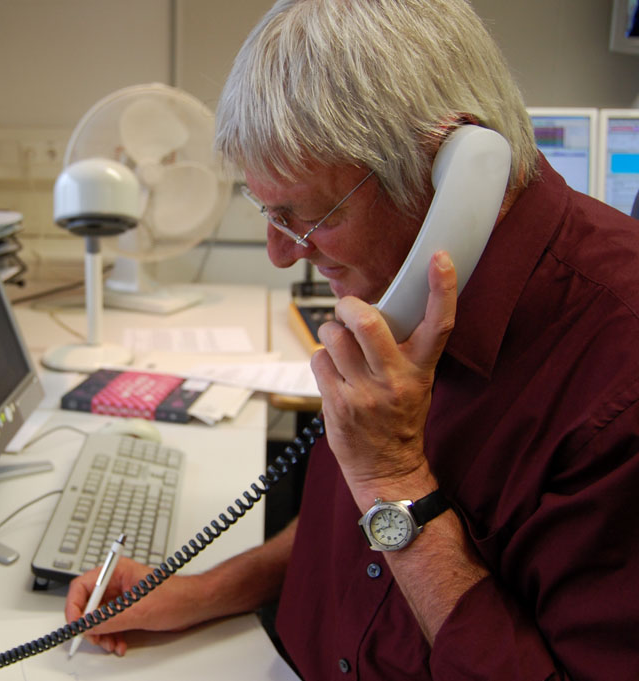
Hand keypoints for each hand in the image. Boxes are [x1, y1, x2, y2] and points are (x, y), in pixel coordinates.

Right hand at [64, 557, 200, 655]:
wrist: (194, 606)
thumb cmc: (176, 596)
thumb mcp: (140, 610)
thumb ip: (111, 618)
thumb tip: (88, 624)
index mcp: (116, 572)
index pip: (83, 586)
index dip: (75, 606)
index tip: (76, 624)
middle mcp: (115, 584)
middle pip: (88, 604)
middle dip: (89, 624)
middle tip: (94, 638)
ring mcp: (121, 598)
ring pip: (98, 617)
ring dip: (101, 634)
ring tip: (110, 644)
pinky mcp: (127, 610)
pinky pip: (110, 624)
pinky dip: (111, 636)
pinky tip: (119, 644)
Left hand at [310, 251, 457, 501]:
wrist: (388, 469)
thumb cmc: (400, 420)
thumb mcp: (417, 382)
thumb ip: (404, 348)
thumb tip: (379, 308)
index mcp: (421, 370)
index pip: (440, 324)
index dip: (442, 288)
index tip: (440, 258)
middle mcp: (395, 379)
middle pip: (368, 322)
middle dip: (350, 305)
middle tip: (348, 307)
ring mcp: (364, 392)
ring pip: (334, 336)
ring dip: (331, 332)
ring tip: (340, 345)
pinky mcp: (337, 403)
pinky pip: (319, 360)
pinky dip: (322, 359)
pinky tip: (333, 373)